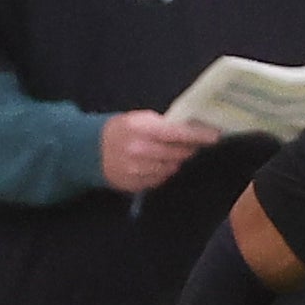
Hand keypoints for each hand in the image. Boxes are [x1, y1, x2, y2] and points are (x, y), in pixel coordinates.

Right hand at [100, 109, 217, 193]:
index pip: (177, 133)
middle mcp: (140, 150)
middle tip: (190, 144)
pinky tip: (153, 164)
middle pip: (179, 153)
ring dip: (174, 161)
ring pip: (172, 168)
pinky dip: (163, 172)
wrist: (88, 150)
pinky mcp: (135, 184)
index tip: (215, 136)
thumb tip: (192, 130)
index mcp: (141, 129)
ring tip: (165, 152)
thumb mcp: (138, 119)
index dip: (198, 136)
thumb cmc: (120, 130)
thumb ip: (163, 124)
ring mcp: (137, 169)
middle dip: (188, 149)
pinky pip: (160, 179)